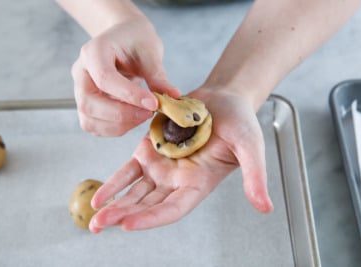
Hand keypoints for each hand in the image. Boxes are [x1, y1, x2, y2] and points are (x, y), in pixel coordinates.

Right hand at [71, 16, 179, 136]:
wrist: (124, 39)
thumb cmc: (135, 40)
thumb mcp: (149, 51)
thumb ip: (157, 75)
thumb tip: (173, 97)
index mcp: (93, 52)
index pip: (104, 78)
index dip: (129, 95)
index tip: (153, 104)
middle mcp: (81, 73)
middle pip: (90, 103)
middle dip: (122, 115)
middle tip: (149, 112)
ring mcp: (80, 91)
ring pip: (89, 120)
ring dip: (119, 125)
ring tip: (143, 115)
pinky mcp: (87, 106)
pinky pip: (94, 126)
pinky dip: (114, 129)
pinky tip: (133, 119)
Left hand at [89, 88, 272, 231]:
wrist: (223, 99)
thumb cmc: (240, 122)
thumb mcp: (250, 146)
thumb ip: (255, 176)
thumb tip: (265, 207)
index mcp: (198, 184)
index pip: (172, 209)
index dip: (151, 218)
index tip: (127, 224)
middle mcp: (177, 181)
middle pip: (148, 205)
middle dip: (124, 215)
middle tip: (99, 224)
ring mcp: (161, 167)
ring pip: (135, 192)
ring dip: (115, 204)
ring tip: (94, 216)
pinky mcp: (149, 151)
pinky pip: (128, 171)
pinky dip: (114, 183)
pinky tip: (99, 195)